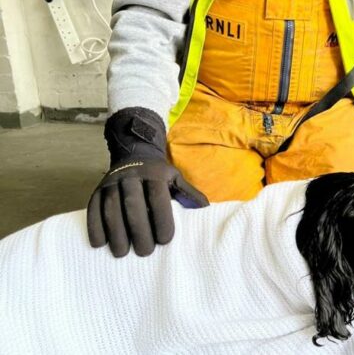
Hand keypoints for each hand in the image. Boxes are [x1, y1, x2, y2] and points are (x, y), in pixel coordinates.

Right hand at [87, 108, 207, 256]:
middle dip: (139, 230)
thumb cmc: (159, 175)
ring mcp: (112, 182)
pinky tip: (99, 244)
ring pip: (111, 208)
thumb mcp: (176, 179)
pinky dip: (94, 226)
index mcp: (155, 174)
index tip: (165, 240)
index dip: (162, 219)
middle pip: (133, 204)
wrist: (135, 153)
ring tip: (122, 253)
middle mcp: (131, 176)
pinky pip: (93, 208)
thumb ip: (189, 194)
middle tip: (145, 252)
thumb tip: (206, 210)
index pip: (158, 198)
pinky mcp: (97, 190)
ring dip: (115, 232)